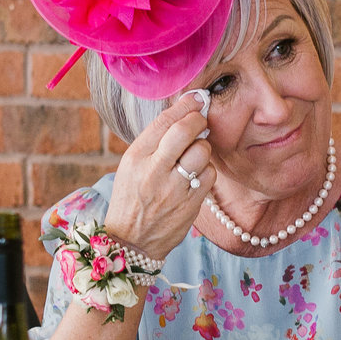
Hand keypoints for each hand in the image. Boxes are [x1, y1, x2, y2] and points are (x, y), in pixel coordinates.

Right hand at [103, 95, 213, 259]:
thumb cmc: (132, 197)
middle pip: (185, 131)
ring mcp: (173, 189)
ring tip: (194, 155)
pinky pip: (209, 176)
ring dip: (203, 149)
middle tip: (201, 122)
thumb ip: (154, 141)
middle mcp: (153, 170)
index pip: (164, 121)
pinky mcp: (190, 205)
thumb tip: (184, 113)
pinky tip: (196, 176)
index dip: (185, 105)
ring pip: (202, 152)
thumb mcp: (132, 166)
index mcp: (136, 157)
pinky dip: (206, 172)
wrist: (132, 240)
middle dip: (199, 120)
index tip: (197, 99)